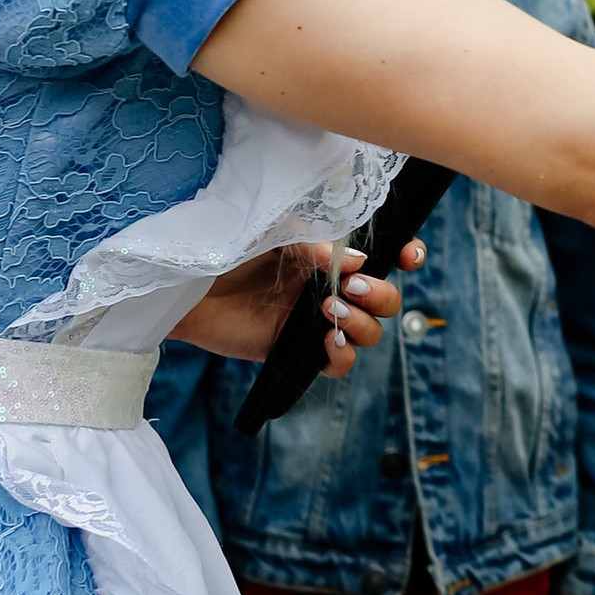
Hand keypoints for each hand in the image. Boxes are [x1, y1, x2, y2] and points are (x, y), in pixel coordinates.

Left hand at [168, 234, 420, 369]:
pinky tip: (328, 342)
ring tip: (328, 310)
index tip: (409, 255)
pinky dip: (344, 356)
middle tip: (348, 287)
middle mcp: (328, 287)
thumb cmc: (228, 248)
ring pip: (369, 332)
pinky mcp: (295, 352)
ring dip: (362, 323)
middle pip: (386, 299)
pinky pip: (339, 364)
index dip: (406, 255)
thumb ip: (320, 241)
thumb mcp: (278, 230)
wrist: (184, 284)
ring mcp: (313, 322)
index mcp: (329, 254)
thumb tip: (358, 262)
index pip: (383, 256)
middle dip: (380, 294)